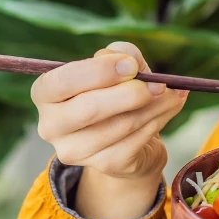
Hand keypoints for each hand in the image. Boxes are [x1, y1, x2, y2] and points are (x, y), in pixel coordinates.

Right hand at [32, 41, 187, 218]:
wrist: (128, 138)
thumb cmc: (116, 92)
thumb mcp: (117, 65)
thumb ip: (121, 53)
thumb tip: (128, 61)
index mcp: (46, 93)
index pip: (61, 82)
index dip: (98, 72)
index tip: (131, 65)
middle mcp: (52, 126)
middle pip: (89, 109)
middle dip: (130, 93)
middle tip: (159, 84)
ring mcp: (75, 150)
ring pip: (120, 125)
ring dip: (154, 106)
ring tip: (172, 93)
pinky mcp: (103, 165)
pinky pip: (136, 141)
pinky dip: (159, 120)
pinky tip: (170, 107)